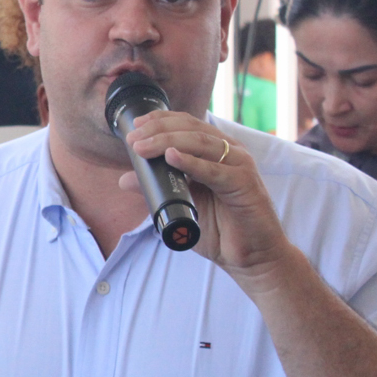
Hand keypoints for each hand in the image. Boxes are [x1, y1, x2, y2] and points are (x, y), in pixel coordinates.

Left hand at [121, 111, 296, 284]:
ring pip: (201, 143)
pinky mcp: (245, 184)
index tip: (135, 124)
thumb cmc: (220, 228)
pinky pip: (215, 170)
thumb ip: (157, 189)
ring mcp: (239, 165)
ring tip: (142, 147)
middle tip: (133, 139)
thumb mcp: (181, 205)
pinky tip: (172, 157)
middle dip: (158, 130)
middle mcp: (230, 152)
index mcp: (216, 151)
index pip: (187, 124)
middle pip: (192, 129)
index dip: (161, 120)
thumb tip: (125, 180)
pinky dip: (192, 162)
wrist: (251, 256)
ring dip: (167, 142)